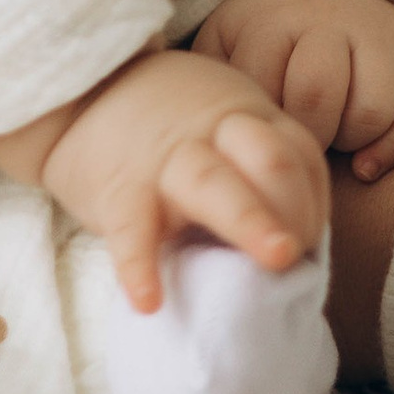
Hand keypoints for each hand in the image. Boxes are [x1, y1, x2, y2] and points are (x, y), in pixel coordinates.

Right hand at [25, 47, 330, 312]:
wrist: (80, 90)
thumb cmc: (167, 122)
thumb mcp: (221, 121)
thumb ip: (258, 162)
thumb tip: (300, 240)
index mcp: (246, 118)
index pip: (299, 156)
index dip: (313, 204)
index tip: (306, 246)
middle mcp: (214, 134)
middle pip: (269, 160)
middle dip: (296, 206)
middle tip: (302, 253)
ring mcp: (165, 160)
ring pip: (213, 184)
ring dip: (250, 221)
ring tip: (276, 262)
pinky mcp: (118, 189)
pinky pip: (131, 229)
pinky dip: (138, 266)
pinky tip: (148, 302)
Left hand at [192, 0, 393, 181]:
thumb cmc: (261, 39)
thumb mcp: (223, 47)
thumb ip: (209, 87)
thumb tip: (196, 142)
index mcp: (271, 19)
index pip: (268, 91)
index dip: (265, 132)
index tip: (257, 145)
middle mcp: (330, 19)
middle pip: (321, 99)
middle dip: (308, 138)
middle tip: (296, 148)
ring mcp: (379, 34)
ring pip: (372, 109)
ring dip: (350, 142)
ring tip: (329, 142)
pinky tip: (364, 165)